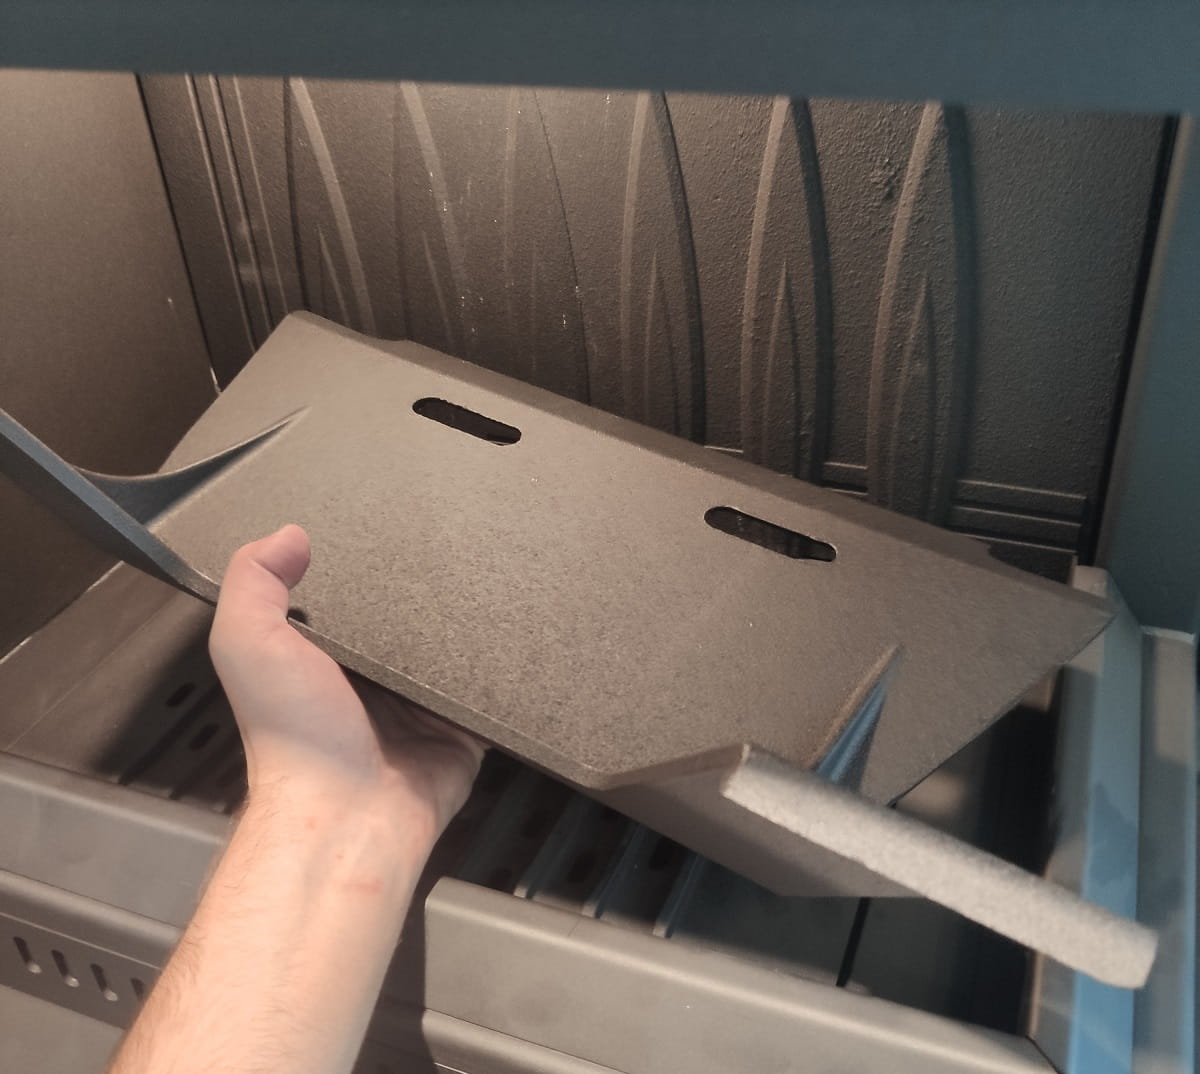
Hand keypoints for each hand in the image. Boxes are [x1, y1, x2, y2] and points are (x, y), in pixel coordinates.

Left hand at [208, 525, 483, 846]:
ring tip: (495, 568)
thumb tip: (289, 533)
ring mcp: (424, 702)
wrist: (347, 814)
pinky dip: (505, 665)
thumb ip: (253, 583)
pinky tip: (517, 628)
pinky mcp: (465, 725)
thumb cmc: (293, 738)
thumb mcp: (248, 645)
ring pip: (456, 646)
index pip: (351, 594)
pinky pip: (493, 688)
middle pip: (410, 617)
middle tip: (457, 537)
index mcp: (327, 657)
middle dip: (429, 586)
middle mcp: (376, 678)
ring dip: (472, 620)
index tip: (387, 519)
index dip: (363, 560)